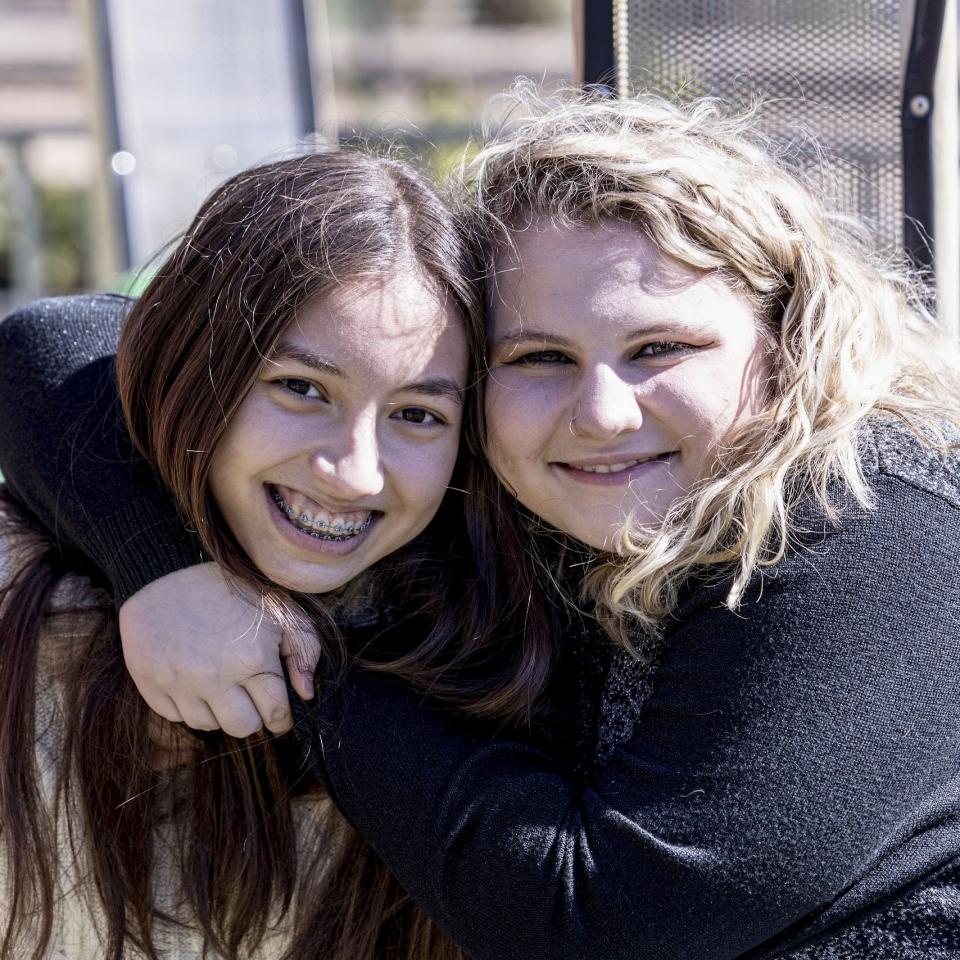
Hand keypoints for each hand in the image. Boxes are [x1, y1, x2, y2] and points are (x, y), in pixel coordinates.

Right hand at [118, 563, 319, 736]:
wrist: (170, 567)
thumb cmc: (234, 587)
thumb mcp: (281, 609)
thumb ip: (304, 651)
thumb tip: (306, 694)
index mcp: (252, 659)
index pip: (275, 714)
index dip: (281, 717)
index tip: (279, 712)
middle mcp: (214, 677)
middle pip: (242, 728)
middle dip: (253, 717)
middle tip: (251, 697)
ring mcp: (178, 683)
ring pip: (207, 725)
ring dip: (219, 710)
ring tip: (222, 682)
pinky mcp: (150, 682)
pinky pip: (174, 716)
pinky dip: (188, 704)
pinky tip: (195, 680)